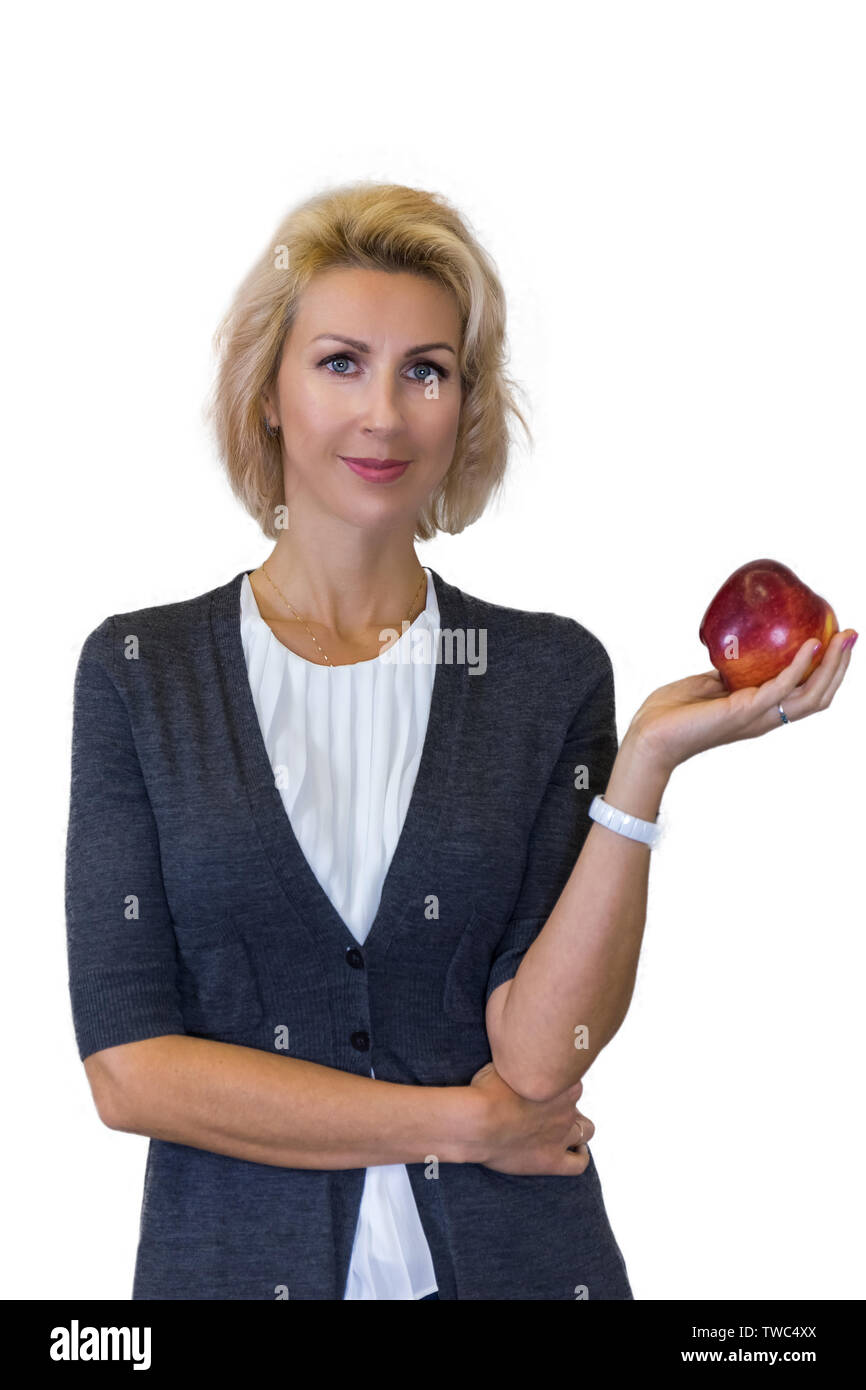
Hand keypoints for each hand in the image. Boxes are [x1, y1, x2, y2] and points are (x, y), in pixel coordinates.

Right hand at [468, 1061, 593, 1175]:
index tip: (543, 1082)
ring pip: (586, 1130)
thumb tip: (519, 1056)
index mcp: (561, 1082)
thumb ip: (521, 1063)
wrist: (478, 1122)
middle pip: (576, 1101)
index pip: (570, 1075)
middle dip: (564, 1103)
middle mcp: (567, 1108)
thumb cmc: (485, 1090)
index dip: (557, 1079)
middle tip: (544, 1105)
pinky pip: (578, 1163)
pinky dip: (580, 1156)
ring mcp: (562, 1135)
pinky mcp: (552, 1160)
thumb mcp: (504, 1063)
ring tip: (564, 1128)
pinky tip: (576, 1151)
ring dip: (578, 1128)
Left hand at [626, 628, 856, 773]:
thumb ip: (732, 673)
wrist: (650, 735)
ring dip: (832, 666)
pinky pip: (781, 687)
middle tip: (852, 635)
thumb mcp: (710, 685)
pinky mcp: (744, 711)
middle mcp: (766, 718)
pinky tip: (810, 645)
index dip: (828, 672)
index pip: (807, 695)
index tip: (838, 641)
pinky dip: (800, 666)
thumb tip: (743, 648)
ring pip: (811, 696)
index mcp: (760, 712)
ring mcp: (757, 717)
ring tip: (842, 638)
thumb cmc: (673, 713)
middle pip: (819, 696)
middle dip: (840, 666)